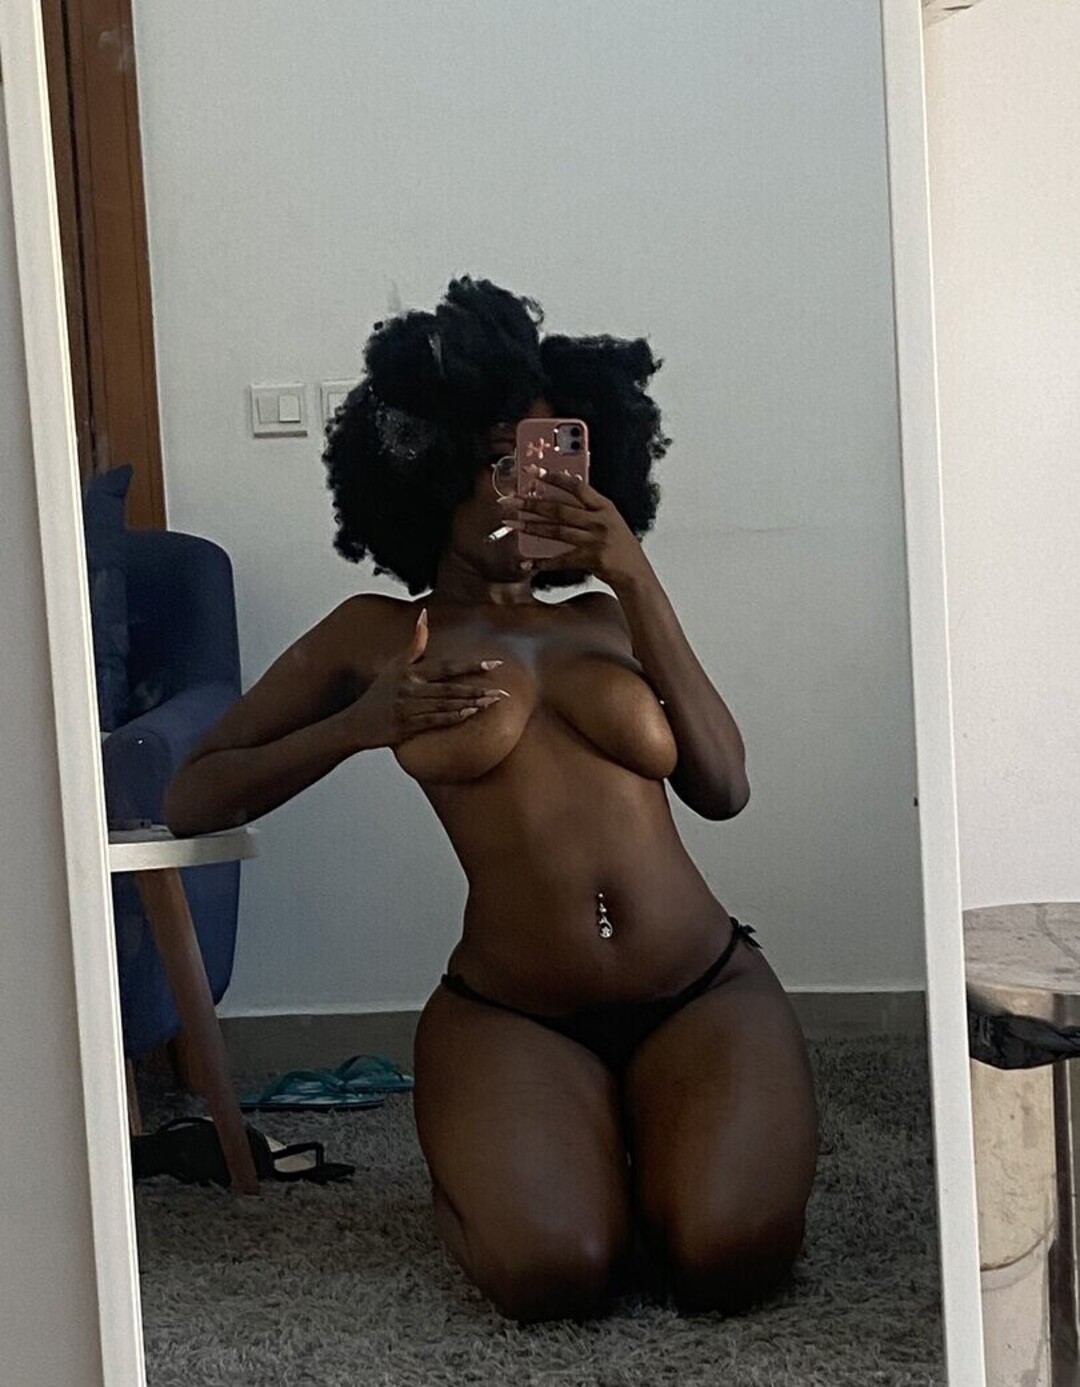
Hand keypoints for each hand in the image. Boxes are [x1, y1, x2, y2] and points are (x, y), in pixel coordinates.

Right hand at [345, 610, 508, 748]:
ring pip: (445, 705)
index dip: (470, 666)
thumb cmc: (380, 692)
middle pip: (450, 688)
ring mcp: (407, 708)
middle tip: (503, 691)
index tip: (494, 664)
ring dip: (470, 704)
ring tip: (492, 704)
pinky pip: (433, 722)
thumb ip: (415, 643)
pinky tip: (469, 715)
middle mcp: (409, 688)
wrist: (356, 722)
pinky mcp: (405, 727)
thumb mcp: (395, 665)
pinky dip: (452, 718)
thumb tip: (425, 613)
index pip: (446, 667)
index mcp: (410, 672)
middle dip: (477, 689)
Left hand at [499, 464, 648, 587]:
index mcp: (605, 507)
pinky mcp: (590, 559)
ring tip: (512, 524)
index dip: (555, 478)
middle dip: (532, 504)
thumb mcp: (610, 521)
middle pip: (560, 509)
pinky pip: (561, 559)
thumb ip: (589, 510)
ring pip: (556, 531)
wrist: (635, 573)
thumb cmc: (621, 547)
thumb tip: (558, 502)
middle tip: (512, 501)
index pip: (577, 486)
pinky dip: (543, 562)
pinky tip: (528, 562)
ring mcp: (595, 540)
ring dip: (531, 527)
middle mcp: (600, 521)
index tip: (534, 472)